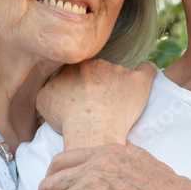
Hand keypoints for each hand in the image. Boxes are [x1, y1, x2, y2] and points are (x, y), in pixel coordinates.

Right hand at [37, 59, 156, 147]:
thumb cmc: (66, 117)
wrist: (91, 126)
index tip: (79, 101)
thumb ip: (47, 90)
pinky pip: (147, 70)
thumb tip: (51, 88)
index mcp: (74, 66)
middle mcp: (96, 63)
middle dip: (97, 86)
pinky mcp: (138, 82)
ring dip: (117, 85)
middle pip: (98, 72)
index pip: (76, 71)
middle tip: (96, 107)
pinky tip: (145, 76)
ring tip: (116, 107)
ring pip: (119, 73)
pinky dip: (146, 73)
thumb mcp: (43, 102)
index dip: (77, 86)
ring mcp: (119, 70)